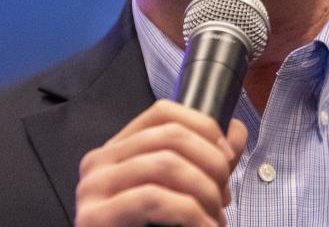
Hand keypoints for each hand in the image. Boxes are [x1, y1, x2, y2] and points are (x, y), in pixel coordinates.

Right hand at [75, 99, 246, 226]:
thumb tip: (236, 131)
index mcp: (118, 150)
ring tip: (215, 218)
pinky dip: (190, 213)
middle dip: (211, 164)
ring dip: (205, 192)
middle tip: (224, 197)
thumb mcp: (183, 190)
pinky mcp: (94, 217)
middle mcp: (99, 161)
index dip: (203, 126)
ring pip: (165, 164)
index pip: (163, 112)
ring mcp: (92, 188)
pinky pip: (153, 198)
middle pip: (170, 136)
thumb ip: (208, 159)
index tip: (227, 156)